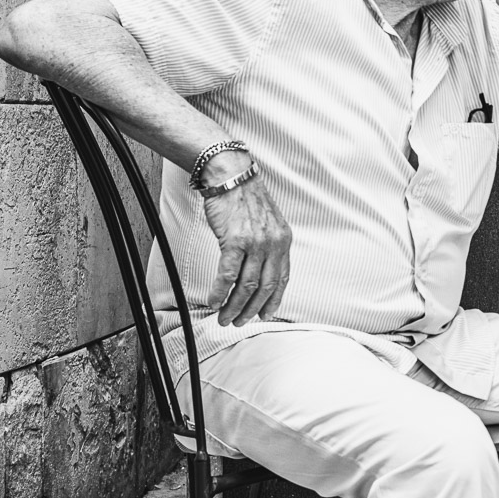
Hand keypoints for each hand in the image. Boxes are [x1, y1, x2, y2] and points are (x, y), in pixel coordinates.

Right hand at [200, 161, 291, 325]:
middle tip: (240, 321)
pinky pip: (227, 275)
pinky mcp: (235, 241)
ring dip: (235, 306)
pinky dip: (220, 293)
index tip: (265, 314)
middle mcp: (273, 244)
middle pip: (265, 287)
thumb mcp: (268, 223)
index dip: (274, 300)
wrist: (231, 176)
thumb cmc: (245, 198)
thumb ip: (268, 246)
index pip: (282, 278)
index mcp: (284, 241)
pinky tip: (214, 302)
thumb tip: (259, 270)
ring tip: (225, 317)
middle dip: (252, 309)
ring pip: (247, 285)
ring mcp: (255, 244)